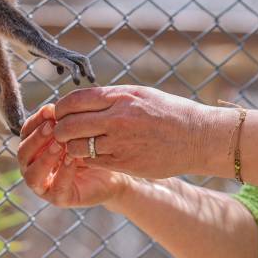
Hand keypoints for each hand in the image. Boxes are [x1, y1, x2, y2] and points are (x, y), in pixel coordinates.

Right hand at [18, 104, 127, 207]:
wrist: (115, 172)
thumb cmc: (92, 147)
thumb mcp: (77, 131)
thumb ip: (63, 122)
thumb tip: (52, 109)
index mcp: (35, 149)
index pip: (25, 134)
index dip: (35, 121)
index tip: (50, 110)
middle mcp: (34, 168)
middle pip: (23, 154)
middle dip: (36, 139)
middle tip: (52, 126)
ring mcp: (45, 185)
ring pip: (32, 175)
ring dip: (44, 158)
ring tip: (60, 144)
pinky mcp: (60, 198)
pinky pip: (56, 188)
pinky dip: (63, 172)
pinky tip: (72, 159)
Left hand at [47, 85, 223, 179]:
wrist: (196, 136)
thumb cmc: (168, 112)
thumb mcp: (139, 94)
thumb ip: (110, 98)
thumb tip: (81, 102)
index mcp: (120, 97)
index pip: (73, 101)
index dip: (60, 108)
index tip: (60, 113)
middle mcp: (116, 119)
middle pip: (68, 125)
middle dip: (60, 130)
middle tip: (62, 132)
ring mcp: (119, 143)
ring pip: (76, 147)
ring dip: (72, 147)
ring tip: (78, 145)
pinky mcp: (124, 163)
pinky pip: (92, 161)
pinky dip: (88, 159)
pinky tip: (95, 155)